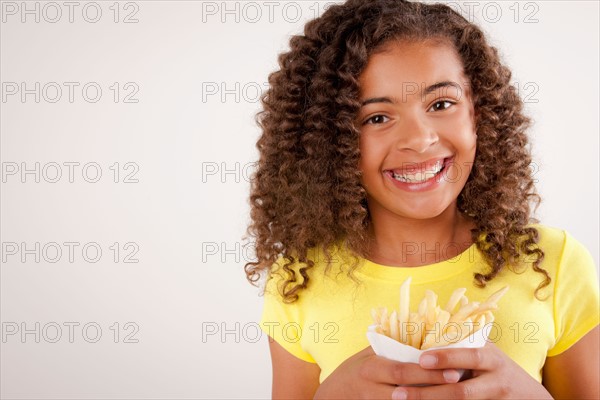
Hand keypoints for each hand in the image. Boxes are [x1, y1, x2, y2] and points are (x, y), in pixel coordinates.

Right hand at [314, 346, 461, 398]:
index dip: (427, 370)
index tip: (452, 367)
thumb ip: (389, 346)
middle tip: (458, 380)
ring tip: (453, 397)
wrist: (332, 396)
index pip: (402, 369)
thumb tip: (420, 330)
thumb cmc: (353, 371)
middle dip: (433, 385)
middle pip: (407, 390)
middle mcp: (373, 388)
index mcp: (371, 368)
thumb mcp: (366, 355)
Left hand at [391, 343, 552, 398]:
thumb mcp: (487, 353)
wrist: (531, 398)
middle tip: (398, 392)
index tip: (420, 359)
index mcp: (492, 359)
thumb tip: (425, 326)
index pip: (469, 356)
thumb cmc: (499, 370)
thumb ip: (464, 343)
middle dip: (427, 394)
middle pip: (461, 392)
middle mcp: (496, 382)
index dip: (446, 357)